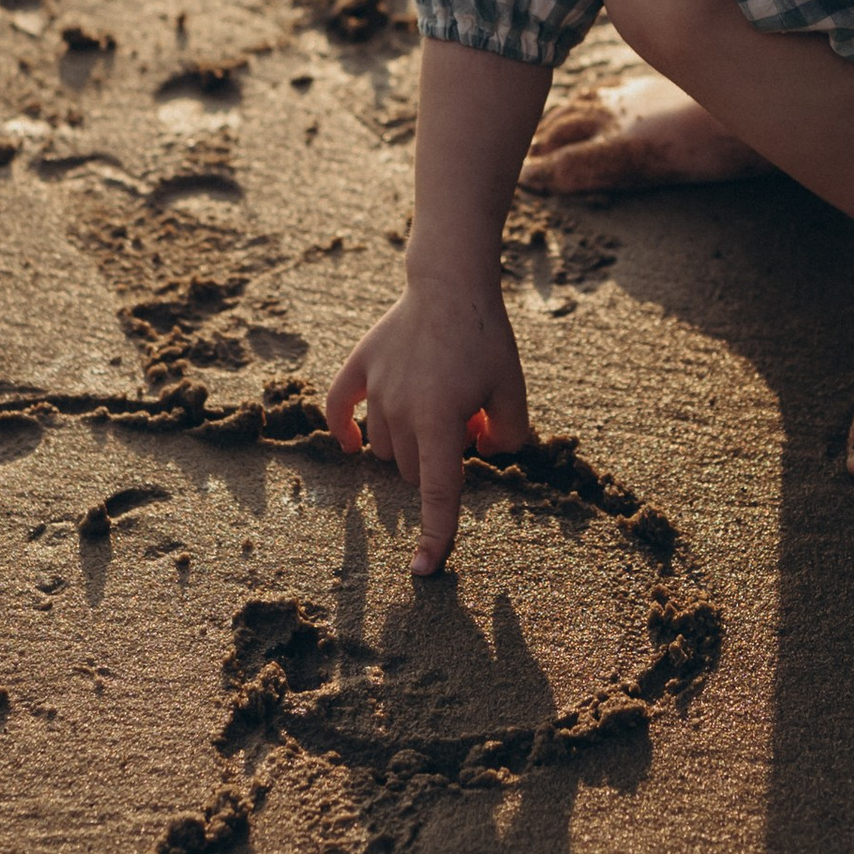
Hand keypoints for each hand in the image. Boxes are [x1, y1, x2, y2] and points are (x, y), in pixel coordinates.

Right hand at [324, 277, 533, 575]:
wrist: (452, 281)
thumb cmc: (487, 337)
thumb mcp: (515, 389)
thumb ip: (510, 435)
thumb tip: (481, 452)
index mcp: (440, 419)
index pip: (438, 493)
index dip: (436, 536)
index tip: (424, 571)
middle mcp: (401, 410)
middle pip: (413, 471)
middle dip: (437, 463)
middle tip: (465, 422)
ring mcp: (376, 388)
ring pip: (384, 447)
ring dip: (408, 444)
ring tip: (438, 404)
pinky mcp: (360, 366)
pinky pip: (338, 408)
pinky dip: (345, 430)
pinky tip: (353, 442)